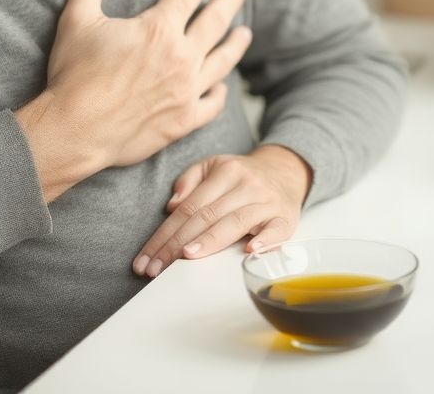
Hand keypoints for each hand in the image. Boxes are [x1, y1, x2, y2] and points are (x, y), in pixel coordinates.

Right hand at [16, 0, 251, 200]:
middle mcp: (181, 58)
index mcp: (158, 30)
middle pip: (216, 21)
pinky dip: (220, 94)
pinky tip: (222, 87)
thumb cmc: (74, 75)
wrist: (75, 131)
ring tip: (246, 32)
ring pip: (222, 61)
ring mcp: (186, 92)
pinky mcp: (183, 121)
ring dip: (235, 44)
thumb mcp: (78, 18)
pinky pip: (212, 104)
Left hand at [132, 145, 312, 278]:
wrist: (286, 172)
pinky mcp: (286, 218)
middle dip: (176, 244)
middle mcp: (247, 185)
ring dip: (209, 241)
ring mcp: (267, 202)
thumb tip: (172, 206)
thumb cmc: (242, 175)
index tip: (146, 257)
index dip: (165, 232)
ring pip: (234, 223)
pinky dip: (264, 241)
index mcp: (226, 171)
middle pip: (206, 217)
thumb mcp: (214, 165)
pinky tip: (249, 252)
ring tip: (187, 256)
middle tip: (155, 268)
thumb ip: (190, 179)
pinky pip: (275, 231)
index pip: (189, 207)